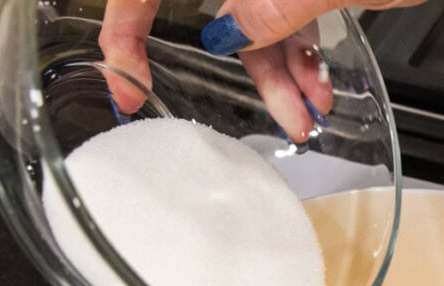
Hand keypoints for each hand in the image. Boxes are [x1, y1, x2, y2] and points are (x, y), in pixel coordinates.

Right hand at [99, 0, 424, 140]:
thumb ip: (275, 2)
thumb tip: (226, 31)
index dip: (124, 28)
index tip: (128, 80)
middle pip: (208, 3)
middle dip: (244, 67)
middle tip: (273, 115)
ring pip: (252, 11)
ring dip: (280, 67)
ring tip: (310, 112)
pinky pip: (283, 4)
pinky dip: (299, 45)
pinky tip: (318, 83)